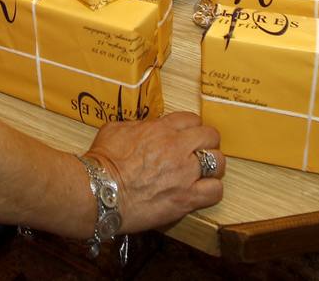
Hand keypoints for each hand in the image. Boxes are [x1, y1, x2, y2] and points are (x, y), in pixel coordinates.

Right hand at [84, 112, 222, 233]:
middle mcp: (178, 147)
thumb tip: (144, 127)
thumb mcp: (116, 129)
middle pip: (210, 136)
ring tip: (202, 173)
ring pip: (218, 162)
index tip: (186, 136)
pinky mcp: (187, 198)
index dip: (190, 128)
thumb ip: (137, 126)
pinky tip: (200, 192)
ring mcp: (185, 173)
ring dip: (212, 166)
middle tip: (198, 153)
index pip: (192, 119)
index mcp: (161, 129)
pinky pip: (215, 191)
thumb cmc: (102, 162)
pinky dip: (211, 191)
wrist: (100, 191)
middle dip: (206, 143)